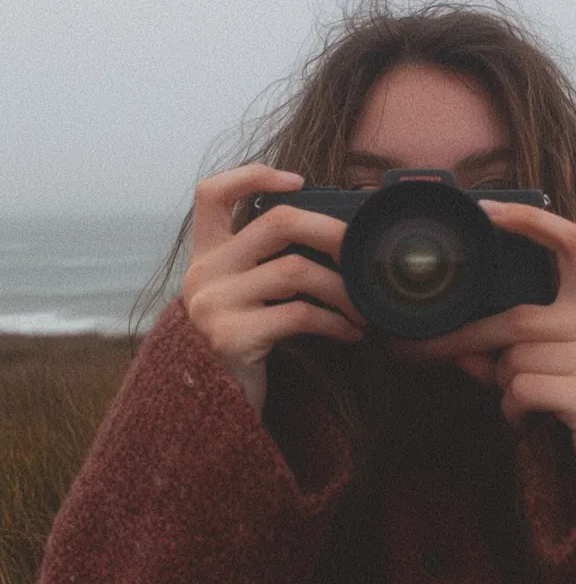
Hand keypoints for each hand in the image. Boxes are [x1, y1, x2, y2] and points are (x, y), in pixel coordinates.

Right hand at [182, 164, 364, 415]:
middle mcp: (203, 273)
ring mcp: (214, 304)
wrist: (212, 409)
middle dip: (332, 232)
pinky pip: (300, 315)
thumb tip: (336, 234)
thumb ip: (265, 261)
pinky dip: (336, 322)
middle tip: (363, 251)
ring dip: (342, 288)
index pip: (212, 193)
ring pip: (296, 270)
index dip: (253, 175)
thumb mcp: (242, 294)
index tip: (298, 180)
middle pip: (276, 222)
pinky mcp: (232, 336)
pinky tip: (351, 333)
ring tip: (363, 307)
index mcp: (206, 254)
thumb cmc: (242, 343)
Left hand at [391, 200, 575, 499]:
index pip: (572, 243)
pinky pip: (523, 390)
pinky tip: (528, 421)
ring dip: (501, 386)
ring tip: (523, 405)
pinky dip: (512, 409)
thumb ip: (508, 350)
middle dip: (463, 338)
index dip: (530, 221)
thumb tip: (455, 344)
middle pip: (516, 318)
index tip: (486, 210)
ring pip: (514, 360)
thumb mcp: (552, 368)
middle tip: (419, 349)